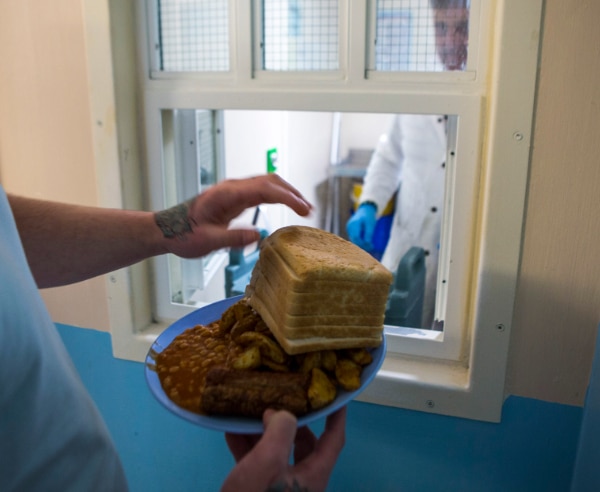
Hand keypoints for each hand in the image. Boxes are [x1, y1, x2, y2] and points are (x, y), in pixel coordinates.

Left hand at [155, 174, 312, 258]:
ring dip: (287, 192)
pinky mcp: (234, 197)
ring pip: (267, 183)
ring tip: (304, 207)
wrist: (168, 230)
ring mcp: (233, 190)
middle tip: (309, 209)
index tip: (303, 209)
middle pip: (270, 181)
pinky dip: (277, 196)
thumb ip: (232, 238)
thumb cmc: (184, 235)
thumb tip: (258, 236)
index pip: (265, 189)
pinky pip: (260, 191)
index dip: (287, 197)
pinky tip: (286, 204)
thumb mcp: (207, 241)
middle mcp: (232, 187)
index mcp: (227, 194)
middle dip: (292, 193)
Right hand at [222, 407, 346, 491]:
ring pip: (278, 452)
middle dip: (292, 420)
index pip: (334, 439)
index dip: (337, 415)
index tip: (335, 394)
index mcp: (314, 475)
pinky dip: (246, 446)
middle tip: (282, 399)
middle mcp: (301, 482)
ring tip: (251, 410)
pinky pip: (257, 464)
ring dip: (264, 431)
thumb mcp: (268, 461)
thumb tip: (280, 414)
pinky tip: (230, 430)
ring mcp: (280, 489)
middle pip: (305, 444)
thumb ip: (280, 430)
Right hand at [346, 202, 376, 251]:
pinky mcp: (350, 230)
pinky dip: (359, 241)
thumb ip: (369, 234)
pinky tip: (366, 244)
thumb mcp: (371, 224)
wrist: (365, 210)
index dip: (363, 243)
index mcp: (354, 223)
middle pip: (354, 239)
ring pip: (353, 239)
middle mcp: (350, 226)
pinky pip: (354, 237)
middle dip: (362, 245)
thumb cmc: (369, 216)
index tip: (371, 246)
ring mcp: (349, 228)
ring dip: (361, 244)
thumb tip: (368, 244)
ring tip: (370, 247)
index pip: (356, 237)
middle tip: (371, 248)